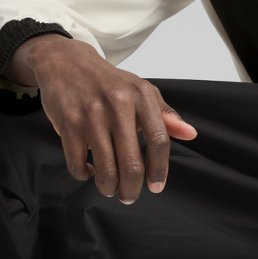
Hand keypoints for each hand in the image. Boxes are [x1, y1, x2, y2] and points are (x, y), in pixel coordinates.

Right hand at [5, 35, 196, 201]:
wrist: (66, 62)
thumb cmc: (109, 83)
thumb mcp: (141, 91)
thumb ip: (166, 115)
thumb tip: (191, 134)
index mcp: (141, 95)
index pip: (160, 141)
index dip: (160, 169)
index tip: (156, 186)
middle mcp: (118, 104)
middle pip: (132, 163)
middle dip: (132, 189)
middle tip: (129, 196)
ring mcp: (91, 114)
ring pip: (106, 170)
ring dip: (109, 187)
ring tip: (110, 188)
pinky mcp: (68, 123)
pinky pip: (78, 164)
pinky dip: (84, 174)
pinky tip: (90, 170)